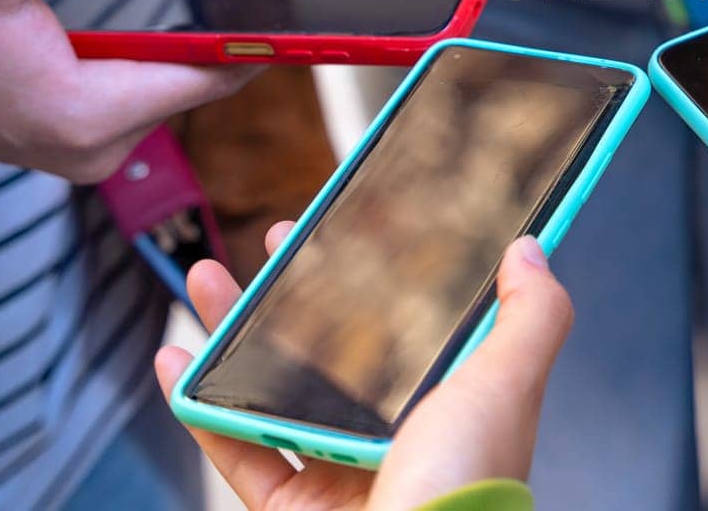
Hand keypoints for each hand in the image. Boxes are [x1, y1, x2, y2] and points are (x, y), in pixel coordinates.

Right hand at [154, 226, 572, 510]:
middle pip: (337, 351)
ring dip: (235, 333)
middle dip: (298, 294)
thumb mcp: (509, 382)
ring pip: (276, 391)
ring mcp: (341, 475)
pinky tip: (176, 362)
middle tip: (274, 245)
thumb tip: (530, 249)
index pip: (416, 323)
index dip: (384, 273)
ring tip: (204, 278)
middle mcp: (398, 438)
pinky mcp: (291, 510)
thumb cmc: (467, 486)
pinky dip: (199, 405)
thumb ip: (531, 315)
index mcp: (455, 405)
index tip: (351, 225)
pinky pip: (236, 449)